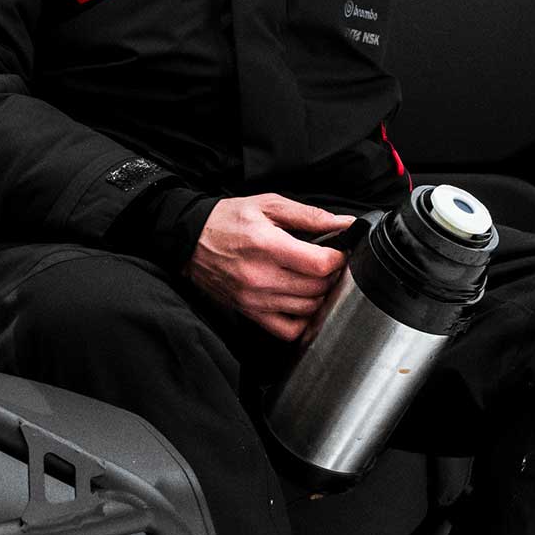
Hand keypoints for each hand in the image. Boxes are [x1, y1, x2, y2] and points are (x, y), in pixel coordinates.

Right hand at [187, 193, 349, 342]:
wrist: (190, 240)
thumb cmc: (228, 220)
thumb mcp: (268, 205)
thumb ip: (309, 216)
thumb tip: (344, 224)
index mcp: (267, 246)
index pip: (320, 264)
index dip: (338, 258)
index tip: (338, 251)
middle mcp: (261, 277)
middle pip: (317, 287)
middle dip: (330, 274)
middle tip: (326, 262)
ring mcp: (255, 299)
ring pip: (307, 309)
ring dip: (319, 295)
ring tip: (313, 279)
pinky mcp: (249, 312)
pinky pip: (287, 330)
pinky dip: (302, 321)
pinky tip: (301, 303)